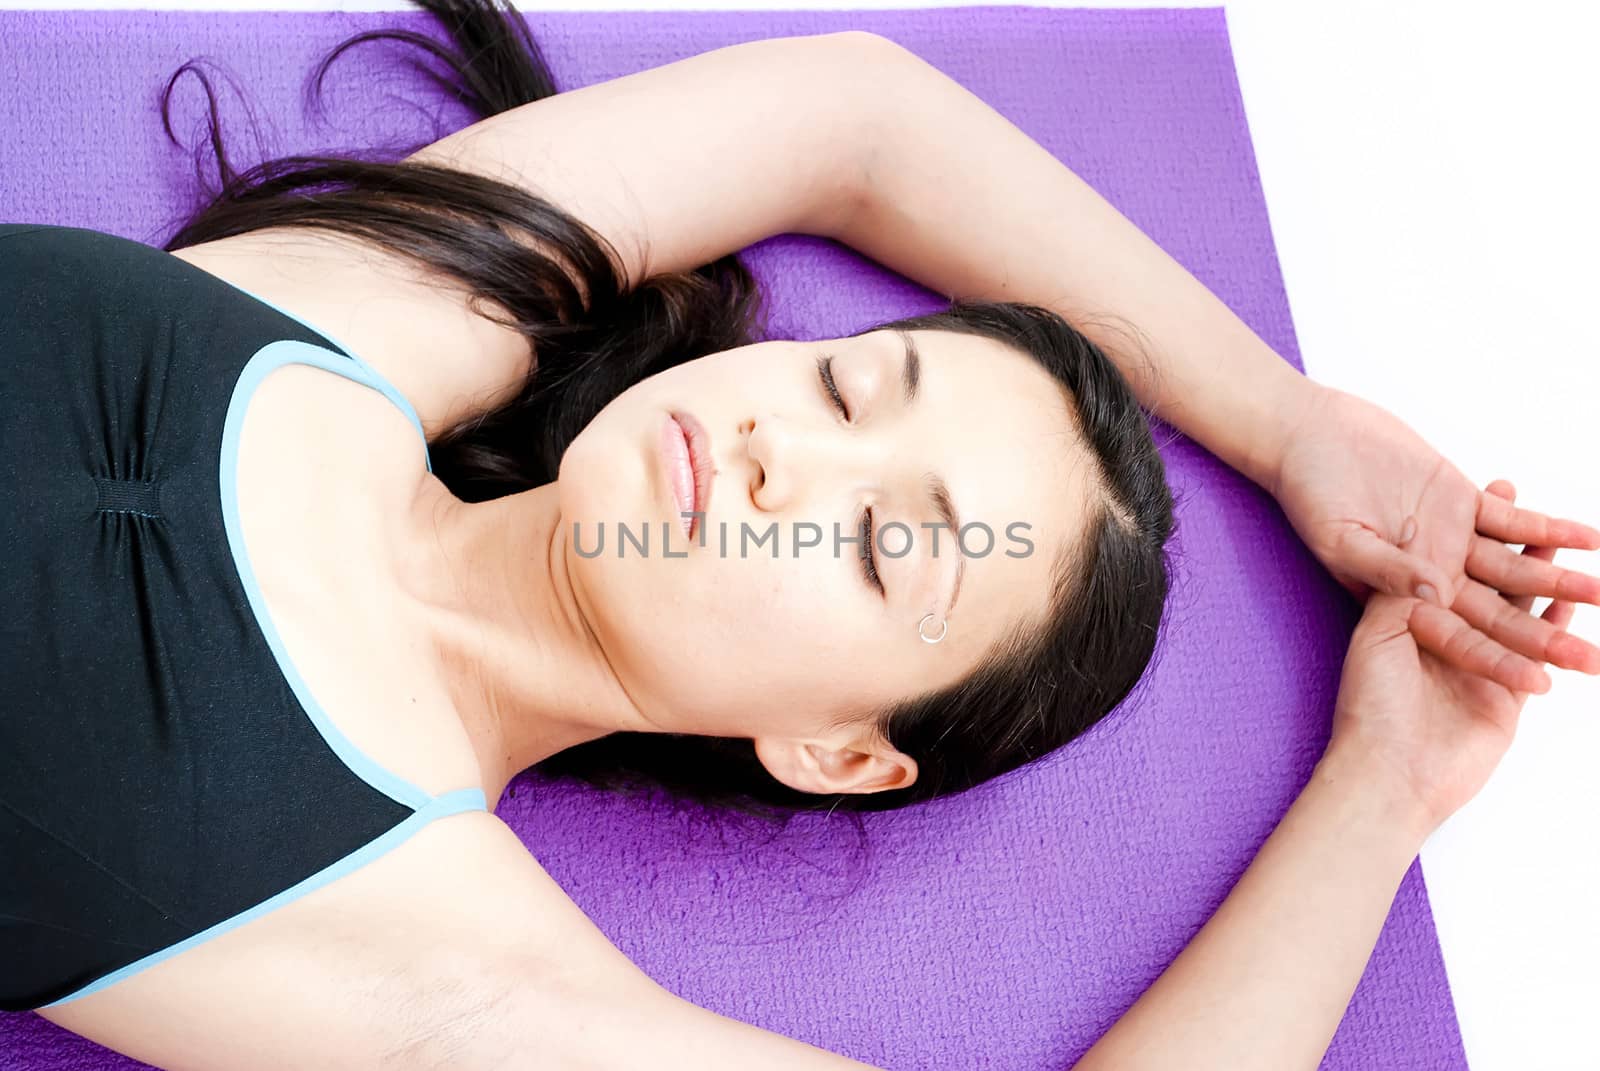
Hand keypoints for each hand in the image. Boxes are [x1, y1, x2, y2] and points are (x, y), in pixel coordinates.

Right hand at [1271, 383, 1599, 693]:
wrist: (1313, 438)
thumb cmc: (1311, 494)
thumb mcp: (1342, 540)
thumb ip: (1387, 571)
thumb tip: (1434, 595)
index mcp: (1401, 599)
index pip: (1459, 640)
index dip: (1499, 662)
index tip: (1542, 684)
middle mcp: (1433, 576)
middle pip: (1498, 615)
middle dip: (1546, 640)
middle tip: (1592, 663)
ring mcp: (1451, 540)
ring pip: (1515, 570)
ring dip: (1559, 582)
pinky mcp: (1462, 503)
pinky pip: (1514, 522)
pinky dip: (1549, 529)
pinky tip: (1589, 540)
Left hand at [1326, 490, 1580, 832]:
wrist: (1394, 775)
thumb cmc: (1371, 708)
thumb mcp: (1377, 638)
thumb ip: (1403, 593)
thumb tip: (1425, 551)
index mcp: (1405, 617)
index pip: (1436, 558)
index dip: (1453, 522)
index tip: (1473, 485)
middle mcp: (1442, 637)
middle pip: (1478, 576)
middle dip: (1500, 536)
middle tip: (1517, 489)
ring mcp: (1476, 664)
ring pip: (1514, 610)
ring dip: (1538, 576)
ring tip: (1565, 540)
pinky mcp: (1506, 695)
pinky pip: (1536, 653)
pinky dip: (1553, 627)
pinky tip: (1572, 602)